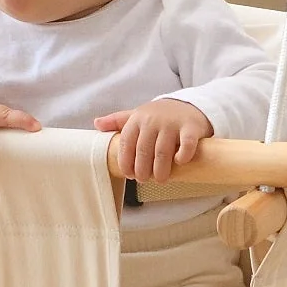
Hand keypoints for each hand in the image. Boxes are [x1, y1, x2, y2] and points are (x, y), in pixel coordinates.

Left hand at [97, 97, 212, 181]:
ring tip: (160, 179)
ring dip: (160, 170)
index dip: (126, 162)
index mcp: (137, 119)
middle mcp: (153, 120)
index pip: (126, 144)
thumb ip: (117, 121)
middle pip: (143, 151)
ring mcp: (172, 124)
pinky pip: (186, 144)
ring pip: (162, 152)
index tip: (129, 174)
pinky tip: (180, 162)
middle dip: (142, 170)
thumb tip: (96, 123)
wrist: (188, 106)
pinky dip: (183, 155)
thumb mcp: (137, 115)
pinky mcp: (191, 128)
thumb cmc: (159, 116)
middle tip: (144, 180)